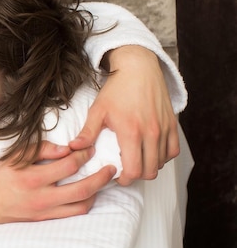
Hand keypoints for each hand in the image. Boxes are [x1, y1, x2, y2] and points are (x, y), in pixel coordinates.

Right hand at [0, 142, 113, 222]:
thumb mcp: (14, 155)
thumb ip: (40, 149)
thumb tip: (65, 149)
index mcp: (33, 177)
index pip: (68, 165)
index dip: (83, 155)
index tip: (89, 149)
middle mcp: (41, 197)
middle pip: (83, 189)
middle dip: (101, 177)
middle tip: (111, 168)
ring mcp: (44, 211)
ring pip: (81, 206)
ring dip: (96, 193)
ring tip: (101, 182)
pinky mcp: (45, 220)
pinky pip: (72, 214)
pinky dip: (83, 204)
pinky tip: (86, 194)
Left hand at [69, 45, 179, 185]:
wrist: (138, 68)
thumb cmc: (117, 89)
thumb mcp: (98, 110)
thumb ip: (87, 132)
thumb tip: (74, 148)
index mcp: (131, 132)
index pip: (134, 170)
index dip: (125, 179)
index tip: (116, 175)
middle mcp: (151, 133)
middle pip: (150, 171)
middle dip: (136, 175)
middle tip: (125, 170)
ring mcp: (164, 129)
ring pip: (161, 163)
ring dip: (149, 166)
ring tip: (135, 158)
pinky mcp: (173, 124)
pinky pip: (173, 150)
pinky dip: (162, 156)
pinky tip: (149, 151)